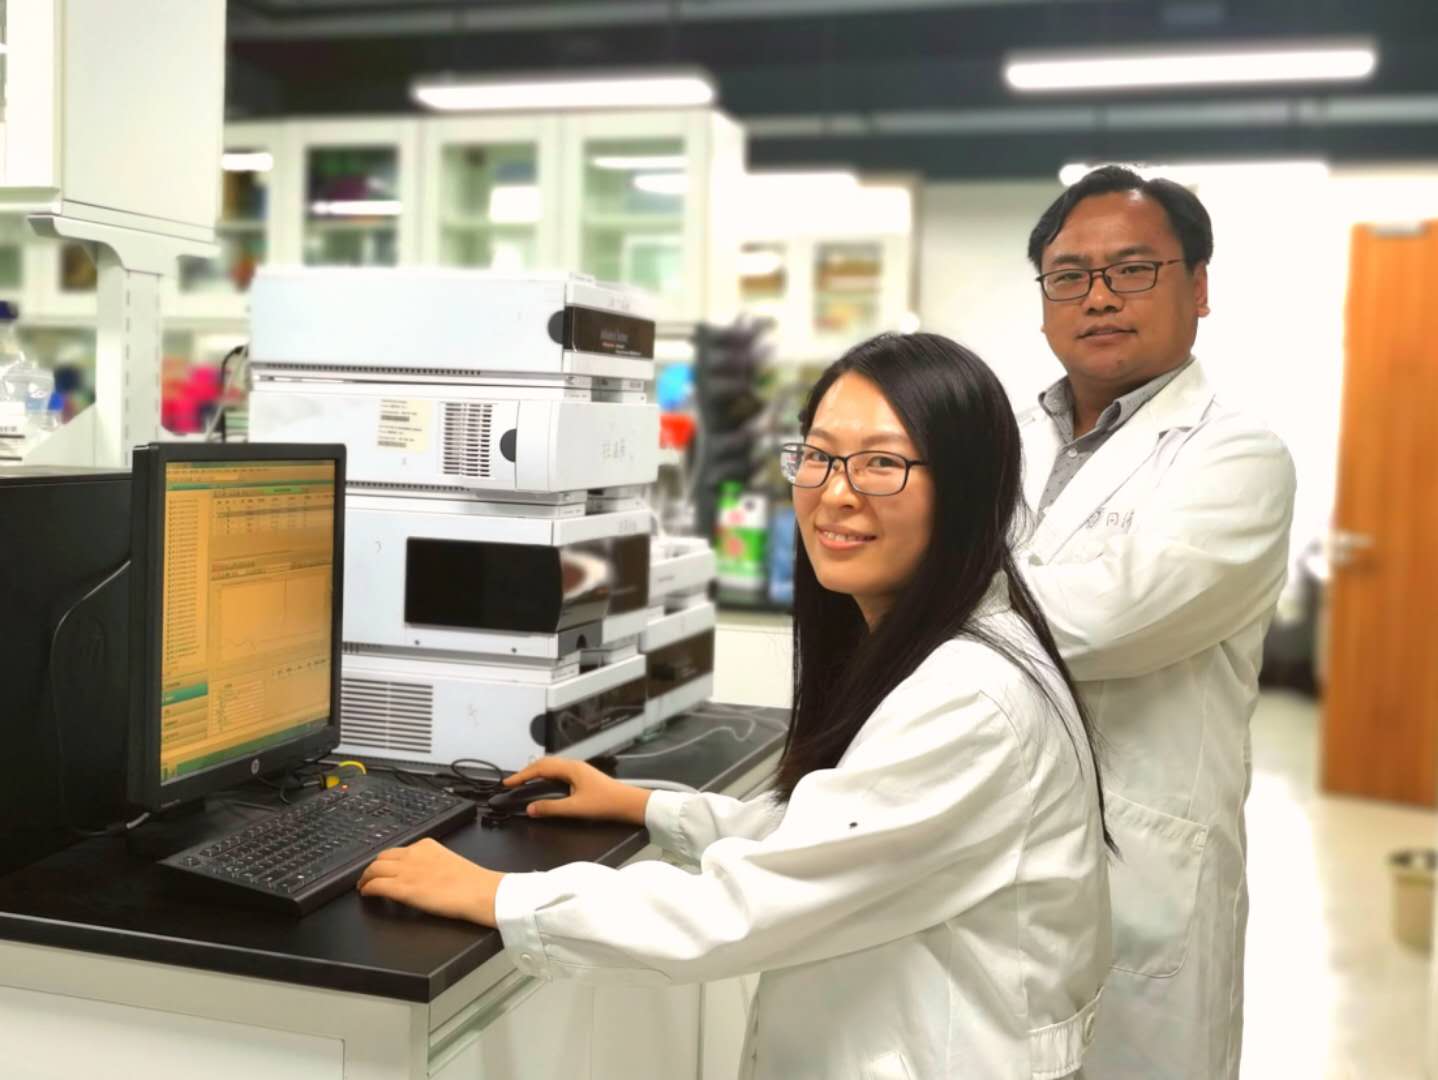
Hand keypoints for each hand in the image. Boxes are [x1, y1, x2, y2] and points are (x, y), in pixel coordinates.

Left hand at [357, 838, 502, 925]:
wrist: (479, 892)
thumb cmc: (472, 882)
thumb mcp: (449, 860)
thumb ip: (432, 862)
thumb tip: (424, 872)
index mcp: (426, 845)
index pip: (397, 850)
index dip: (386, 861)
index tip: (384, 867)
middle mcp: (413, 854)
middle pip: (381, 857)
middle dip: (372, 868)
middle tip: (369, 877)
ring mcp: (406, 871)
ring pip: (374, 869)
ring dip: (366, 878)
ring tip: (364, 885)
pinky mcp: (402, 889)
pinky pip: (376, 886)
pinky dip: (367, 889)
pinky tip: (366, 894)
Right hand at [504, 757, 651, 825]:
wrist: (628, 803)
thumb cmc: (605, 803)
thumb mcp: (575, 808)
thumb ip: (551, 808)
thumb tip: (530, 808)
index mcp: (570, 768)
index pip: (539, 768)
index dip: (522, 775)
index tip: (507, 783)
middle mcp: (573, 765)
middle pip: (544, 763)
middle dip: (527, 771)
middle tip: (513, 782)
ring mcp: (579, 769)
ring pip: (552, 766)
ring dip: (537, 772)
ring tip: (524, 782)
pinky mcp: (583, 776)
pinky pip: (559, 771)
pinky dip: (546, 775)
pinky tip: (545, 784)